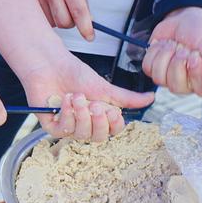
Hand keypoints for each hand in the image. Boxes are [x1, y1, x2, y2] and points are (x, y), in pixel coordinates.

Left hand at [20, 49, 153, 140]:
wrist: (50, 64)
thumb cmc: (74, 74)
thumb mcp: (104, 87)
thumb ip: (126, 97)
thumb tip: (151, 98)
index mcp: (98, 117)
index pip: (112, 131)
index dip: (114, 124)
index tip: (113, 111)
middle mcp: (84, 125)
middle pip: (98, 138)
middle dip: (98, 120)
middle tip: (95, 103)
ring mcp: (68, 127)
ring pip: (81, 135)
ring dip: (81, 114)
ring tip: (76, 96)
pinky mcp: (51, 126)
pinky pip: (63, 130)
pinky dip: (67, 114)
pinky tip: (65, 100)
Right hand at [32, 0, 93, 39]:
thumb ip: (82, 3)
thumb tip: (87, 23)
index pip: (79, 13)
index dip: (86, 28)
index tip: (89, 36)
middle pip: (65, 23)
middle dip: (71, 22)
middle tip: (71, 13)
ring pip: (54, 23)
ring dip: (58, 19)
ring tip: (58, 5)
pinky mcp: (31, 1)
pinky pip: (44, 20)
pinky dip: (49, 17)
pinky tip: (49, 6)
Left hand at [143, 7, 201, 96]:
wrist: (183, 18)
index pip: (200, 90)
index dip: (195, 72)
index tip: (196, 54)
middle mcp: (187, 84)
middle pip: (176, 87)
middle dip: (178, 62)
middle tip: (184, 47)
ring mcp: (168, 79)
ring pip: (159, 78)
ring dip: (166, 55)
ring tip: (174, 44)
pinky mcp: (154, 70)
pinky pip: (148, 68)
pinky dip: (155, 52)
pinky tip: (164, 44)